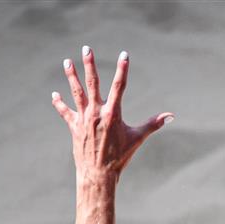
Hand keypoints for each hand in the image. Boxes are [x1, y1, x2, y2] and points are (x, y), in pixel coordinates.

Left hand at [51, 47, 171, 182]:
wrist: (98, 174)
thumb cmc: (120, 157)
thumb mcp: (137, 139)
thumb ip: (153, 124)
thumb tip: (171, 116)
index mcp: (113, 114)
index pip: (119, 86)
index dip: (123, 69)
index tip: (124, 54)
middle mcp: (96, 113)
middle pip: (92, 83)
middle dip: (89, 65)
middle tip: (86, 48)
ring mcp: (83, 119)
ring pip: (76, 93)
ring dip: (71, 76)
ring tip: (67, 61)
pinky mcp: (74, 127)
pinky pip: (65, 112)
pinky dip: (59, 103)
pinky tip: (54, 94)